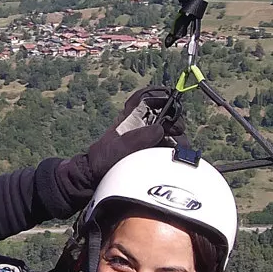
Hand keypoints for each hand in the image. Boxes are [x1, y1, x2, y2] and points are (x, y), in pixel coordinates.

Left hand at [55, 87, 179, 204]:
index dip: (158, 93)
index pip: (145, 97)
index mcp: (129, 117)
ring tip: (176, 145)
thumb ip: (138, 138)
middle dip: (173, 119)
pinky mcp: (150, 152)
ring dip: (176, 136)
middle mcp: (140, 125)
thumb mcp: (119, 147)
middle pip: (163, 114)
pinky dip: (173, 148)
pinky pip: (167, 146)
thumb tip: (160, 129)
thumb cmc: (103, 159)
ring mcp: (146, 138)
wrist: (95, 178)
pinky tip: (174, 154)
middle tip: (177, 128)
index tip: (170, 95)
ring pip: (168, 130)